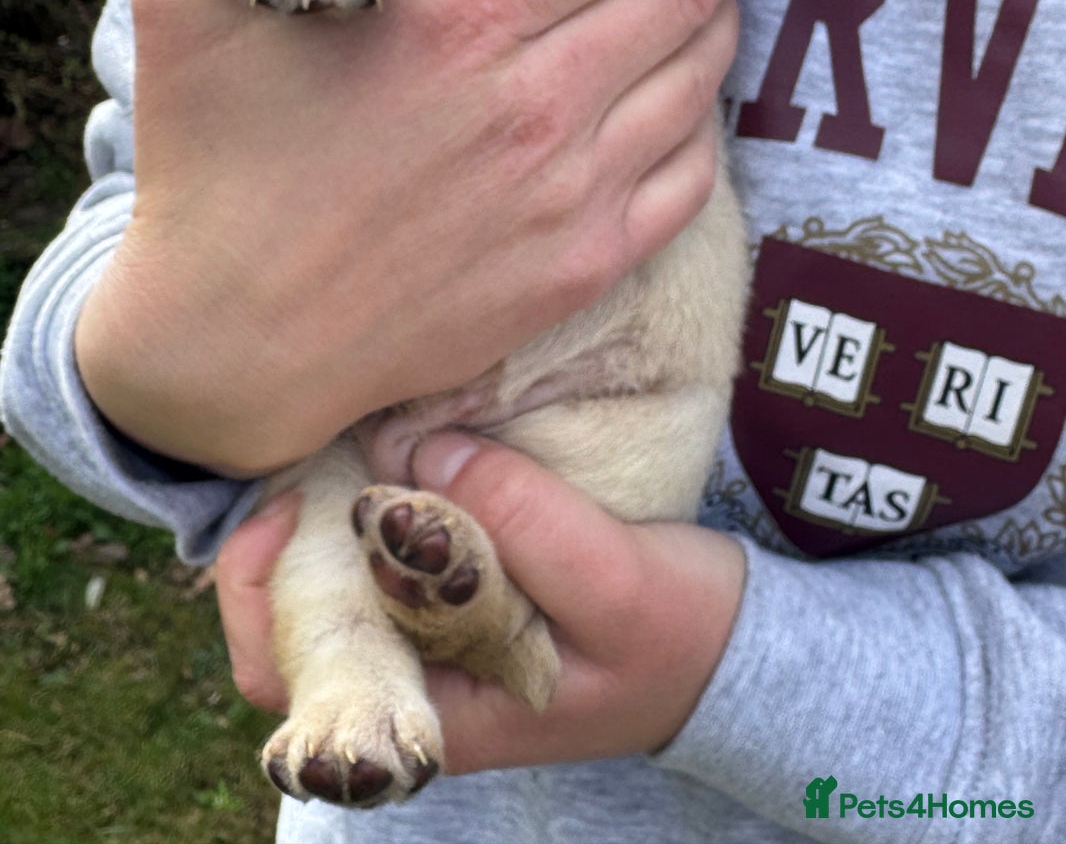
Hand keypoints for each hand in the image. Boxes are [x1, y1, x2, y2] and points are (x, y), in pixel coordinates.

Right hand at [76, 0, 756, 473]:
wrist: (234, 340)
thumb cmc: (214, 163)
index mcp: (464, 17)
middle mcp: (538, 100)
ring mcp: (570, 193)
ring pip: (698, 77)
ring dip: (723, 15)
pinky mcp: (581, 269)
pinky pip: (691, 177)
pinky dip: (708, 121)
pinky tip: (694, 96)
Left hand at [215, 434, 746, 765]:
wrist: (730, 646)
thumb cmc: (676, 636)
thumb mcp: (613, 583)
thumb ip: (520, 521)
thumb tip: (416, 455)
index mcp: (436, 711)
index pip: (295, 681)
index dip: (262, 598)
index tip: (283, 508)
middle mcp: (419, 671)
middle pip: (297, 615)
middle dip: (284, 531)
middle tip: (305, 442)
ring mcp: (438, 625)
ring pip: (339, 570)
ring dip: (330, 500)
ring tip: (344, 427)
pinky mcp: (463, 580)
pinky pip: (392, 539)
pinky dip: (384, 487)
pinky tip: (395, 437)